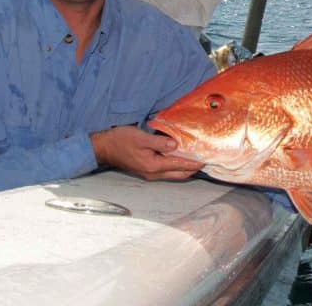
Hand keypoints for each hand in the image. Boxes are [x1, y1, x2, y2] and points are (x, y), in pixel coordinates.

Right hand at [89, 126, 203, 180]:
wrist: (104, 147)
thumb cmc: (121, 141)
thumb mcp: (141, 138)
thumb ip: (160, 143)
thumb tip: (176, 145)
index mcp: (154, 166)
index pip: (180, 165)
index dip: (194, 163)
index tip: (207, 159)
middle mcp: (154, 173)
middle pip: (180, 174)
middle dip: (194, 168)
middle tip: (206, 160)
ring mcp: (150, 173)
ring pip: (174, 173)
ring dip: (186, 168)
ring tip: (197, 158)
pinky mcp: (147, 170)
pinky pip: (167, 170)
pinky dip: (177, 165)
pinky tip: (180, 157)